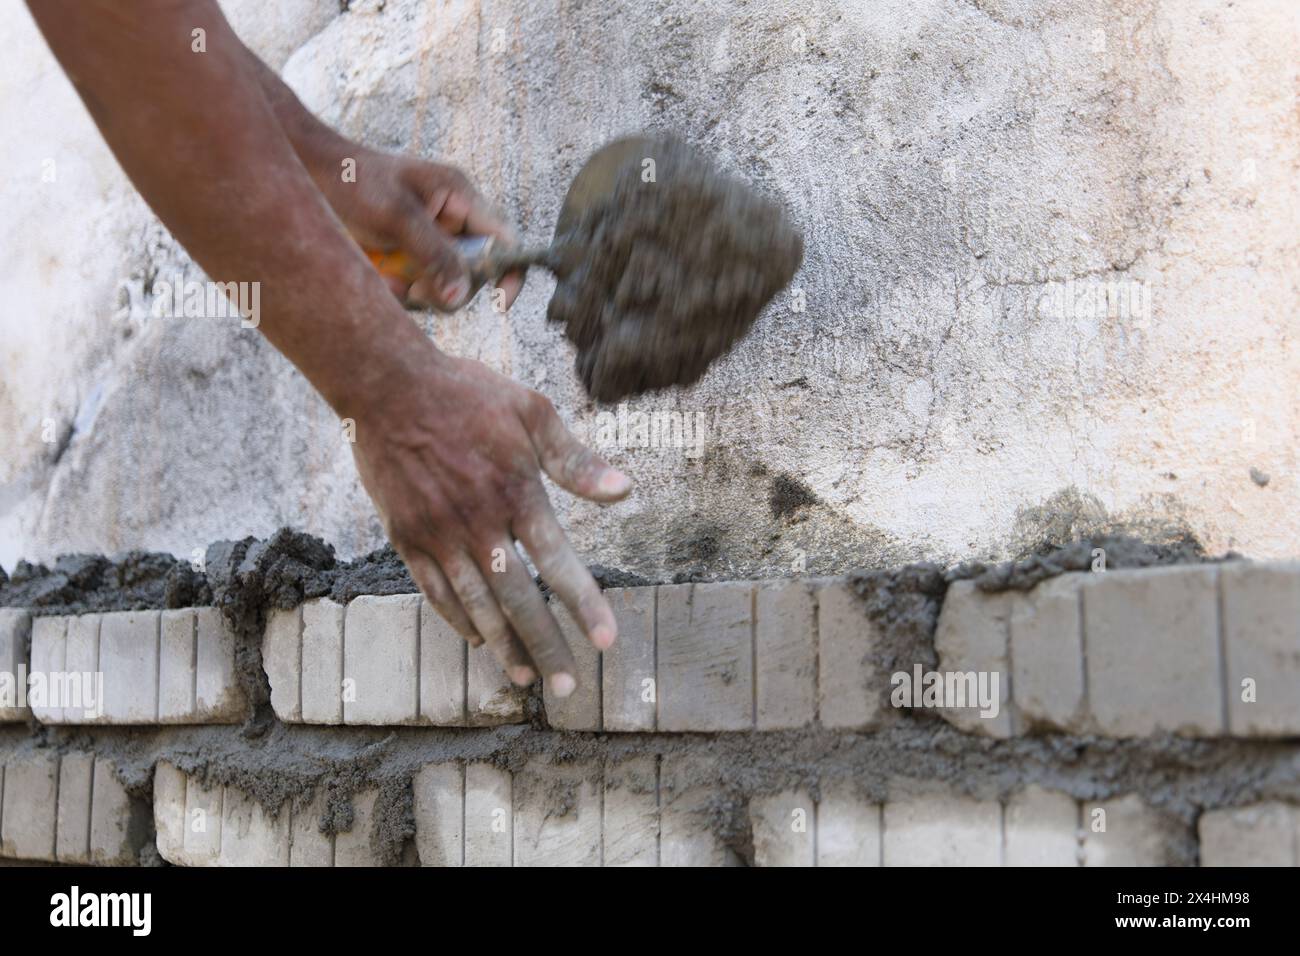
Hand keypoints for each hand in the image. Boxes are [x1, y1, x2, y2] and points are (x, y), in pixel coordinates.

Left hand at [312, 145, 524, 310]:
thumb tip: (461, 296)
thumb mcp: (396, 215)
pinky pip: (416, 289)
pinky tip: (376, 276)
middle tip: (415, 290)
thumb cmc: (351, 180)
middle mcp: (451, 222)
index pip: (505, 239)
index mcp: (460, 198)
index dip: (509, 272)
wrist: (305, 175)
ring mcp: (429, 242)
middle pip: (474, 273)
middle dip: (446, 287)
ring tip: (385, 278)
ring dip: (416, 292)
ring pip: (443, 287)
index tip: (498, 302)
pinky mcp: (407, 258)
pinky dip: (397, 290)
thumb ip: (434, 254)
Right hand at [350, 339, 631, 693]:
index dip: (585, 605)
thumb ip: (576, 460)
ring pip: (476, 605)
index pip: (559, 562)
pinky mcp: (407, 537)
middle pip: (519, 599)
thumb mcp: (531, 413)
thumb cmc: (468, 394)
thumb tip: (624, 490)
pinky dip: (459, 621)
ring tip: (527, 679)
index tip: (608, 642)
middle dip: (547, 646)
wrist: (387, 386)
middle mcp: (479, 522)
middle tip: (569, 688)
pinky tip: (480, 642)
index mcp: (516, 492)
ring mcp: (439, 534)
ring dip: (504, 646)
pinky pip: (435, 593)